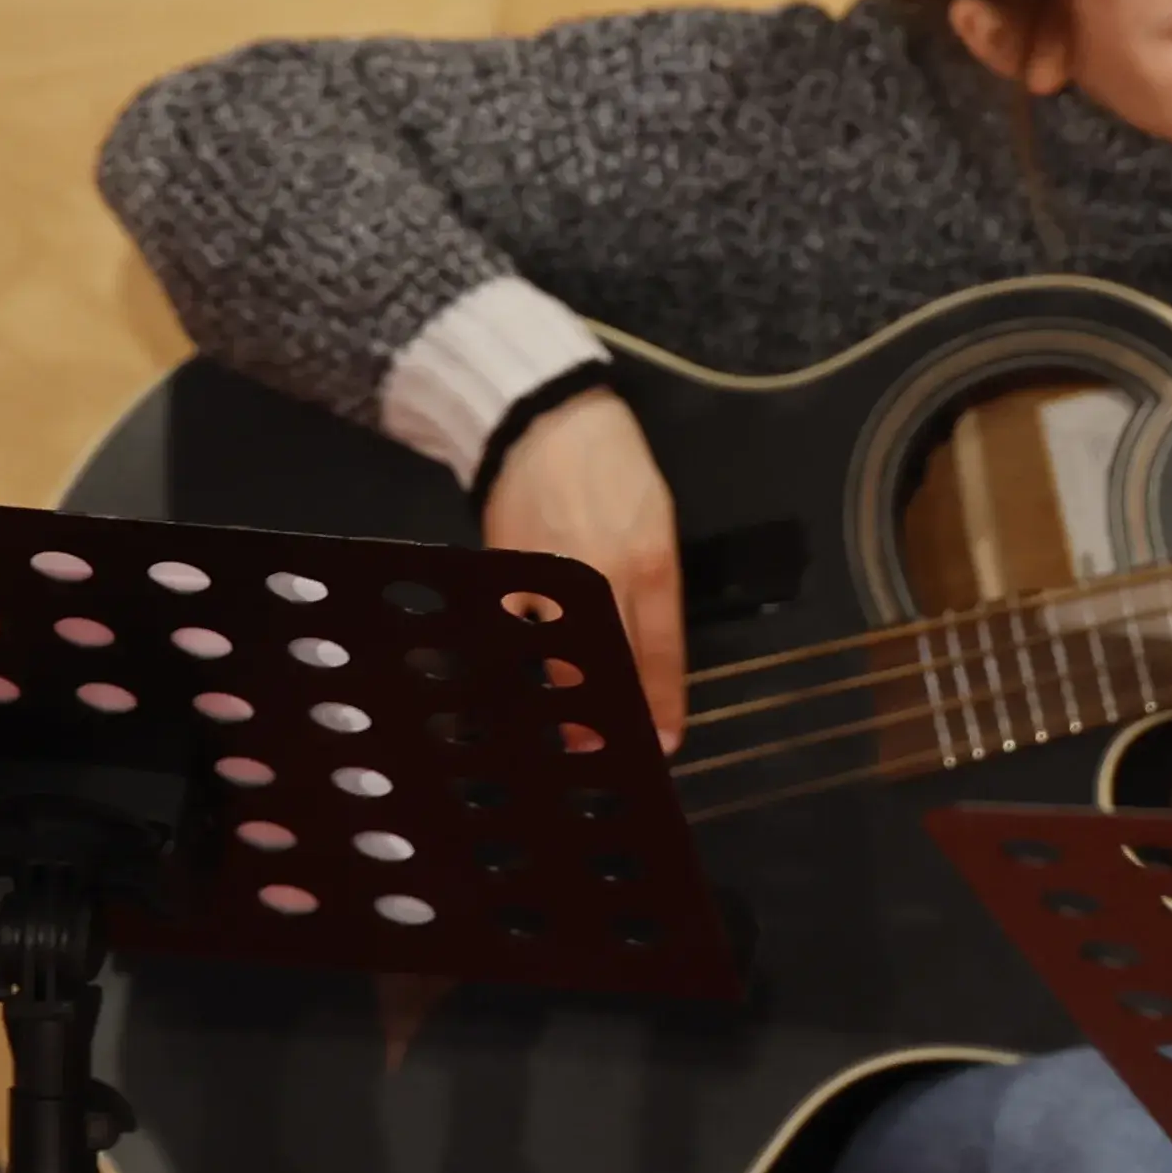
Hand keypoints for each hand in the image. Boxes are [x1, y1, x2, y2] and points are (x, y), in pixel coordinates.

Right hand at [483, 387, 689, 748]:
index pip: (659, 650)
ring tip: (569, 736)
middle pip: (607, 664)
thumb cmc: (612, 464)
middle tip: (607, 754)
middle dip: (608, 716)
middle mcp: (601, 578)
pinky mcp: (507, 572)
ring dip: (564, 699)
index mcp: (649, 561)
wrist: (543, 418)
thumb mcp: (656, 517)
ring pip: (557, 657)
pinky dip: (523, 663)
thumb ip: (654, 582)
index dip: (662, 702)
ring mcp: (548, 578)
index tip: (664, 745)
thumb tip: (645, 642)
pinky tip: (527, 686)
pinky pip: (518, 632)